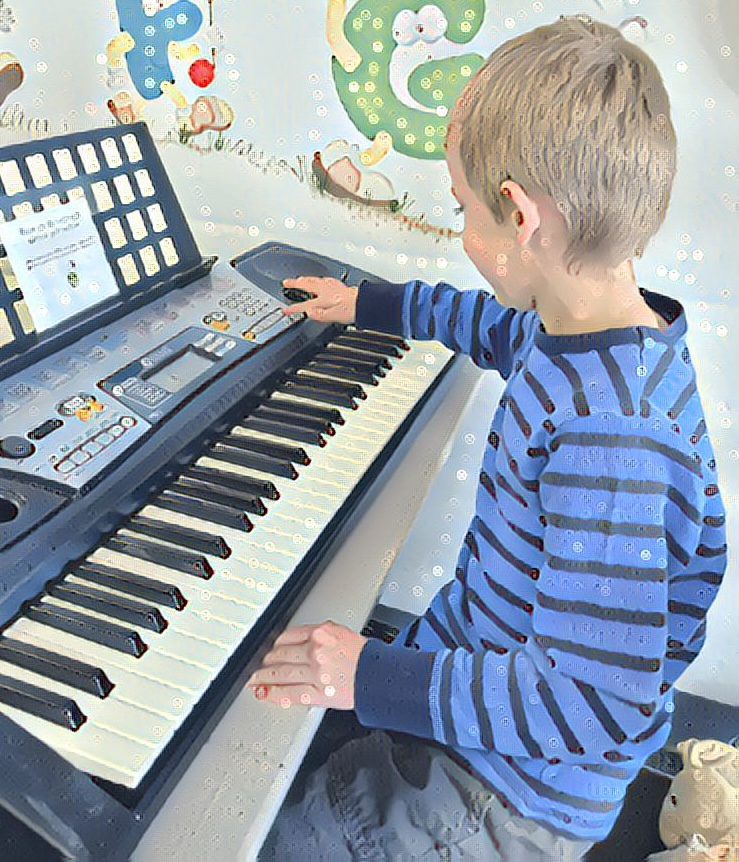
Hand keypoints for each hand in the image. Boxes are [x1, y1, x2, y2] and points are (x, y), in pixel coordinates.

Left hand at [246, 620, 366, 709]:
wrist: (380, 676)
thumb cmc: (366, 657)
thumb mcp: (342, 633)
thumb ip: (321, 634)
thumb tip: (301, 639)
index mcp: (322, 633)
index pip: (289, 635)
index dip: (276, 643)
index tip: (271, 647)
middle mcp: (316, 651)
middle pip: (282, 654)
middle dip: (267, 659)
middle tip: (259, 663)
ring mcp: (315, 673)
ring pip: (282, 673)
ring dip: (264, 676)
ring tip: (254, 678)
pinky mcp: (317, 693)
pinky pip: (290, 693)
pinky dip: (273, 693)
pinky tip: (264, 693)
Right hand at [281, 276, 357, 324]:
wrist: (363, 303)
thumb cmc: (351, 310)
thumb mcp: (333, 317)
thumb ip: (319, 315)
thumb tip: (309, 312)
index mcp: (323, 300)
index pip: (304, 305)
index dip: (294, 308)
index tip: (286, 310)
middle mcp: (325, 291)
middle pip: (306, 285)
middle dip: (294, 284)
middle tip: (286, 282)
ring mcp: (331, 286)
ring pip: (314, 280)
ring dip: (305, 279)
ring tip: (299, 279)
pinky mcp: (338, 284)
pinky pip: (323, 279)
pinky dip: (317, 279)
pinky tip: (320, 280)